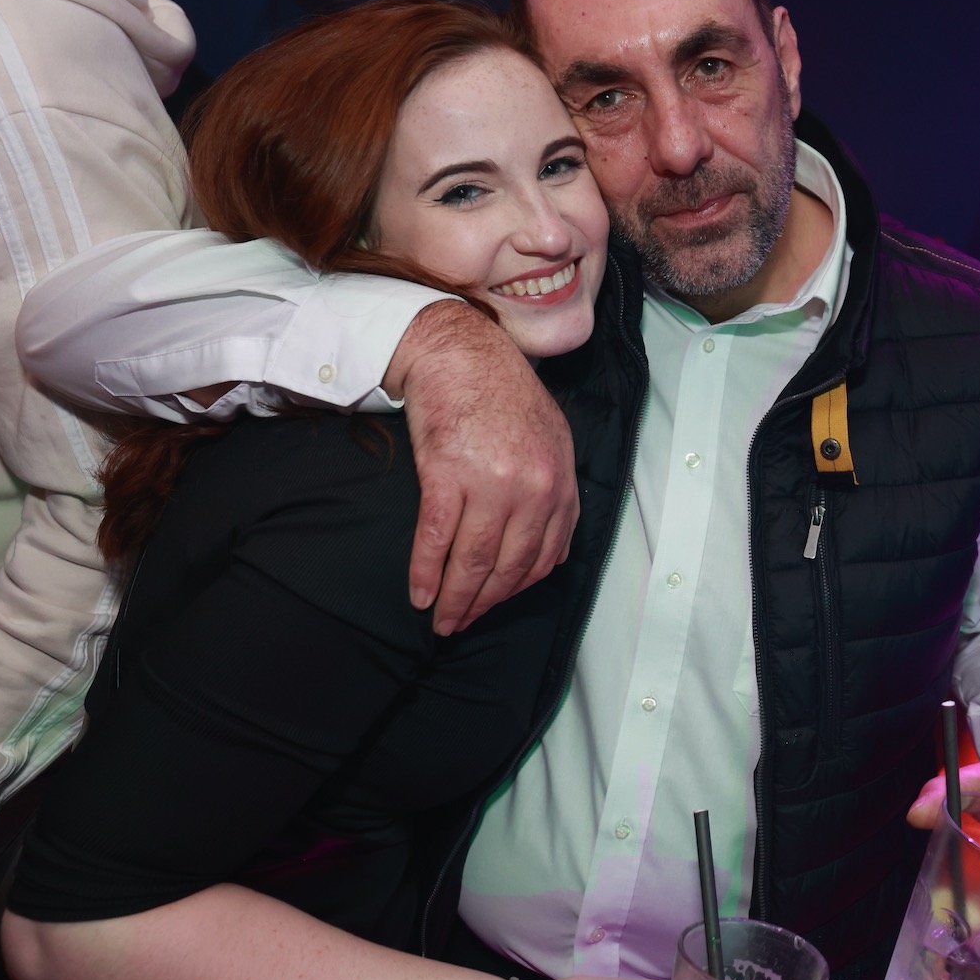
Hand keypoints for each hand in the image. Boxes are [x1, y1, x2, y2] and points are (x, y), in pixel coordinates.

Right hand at [386, 301, 578, 634]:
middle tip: (460, 626)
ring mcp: (492, 483)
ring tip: (440, 621)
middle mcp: (533, 488)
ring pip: (473, 562)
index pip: (545, 557)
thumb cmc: (501, 394)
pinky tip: (419, 593)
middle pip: (509, 567)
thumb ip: (554, 495)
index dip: (516, 590)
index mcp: (560, 483)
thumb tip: (550, 556)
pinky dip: (425, 572)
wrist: (460, 353)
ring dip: (455, 599)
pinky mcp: (448, 475)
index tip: (496, 606)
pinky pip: (437, 539)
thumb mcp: (550, 440)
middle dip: (483, 605)